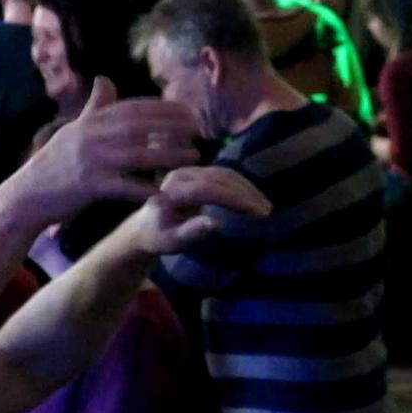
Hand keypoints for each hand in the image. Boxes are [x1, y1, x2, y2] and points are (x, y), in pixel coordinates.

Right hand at [8, 77, 202, 224]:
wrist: (29, 194)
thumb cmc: (56, 163)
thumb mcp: (74, 129)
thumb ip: (94, 106)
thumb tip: (105, 79)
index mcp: (92, 122)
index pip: (135, 109)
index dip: (165, 108)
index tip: (190, 111)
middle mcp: (92, 137)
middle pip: (141, 127)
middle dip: (174, 126)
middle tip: (201, 129)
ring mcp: (91, 161)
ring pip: (138, 155)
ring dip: (169, 155)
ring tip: (194, 155)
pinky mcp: (89, 186)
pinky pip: (124, 187)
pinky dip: (145, 188)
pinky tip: (166, 190)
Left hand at [113, 165, 270, 255]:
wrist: (146, 226)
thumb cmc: (158, 237)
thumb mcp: (171, 241)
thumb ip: (191, 232)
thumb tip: (216, 223)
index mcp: (171, 191)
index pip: (205, 189)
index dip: (231, 198)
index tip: (252, 211)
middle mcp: (181, 175)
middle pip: (219, 178)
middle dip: (245, 194)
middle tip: (265, 213)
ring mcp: (191, 171)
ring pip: (225, 174)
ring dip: (248, 189)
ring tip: (265, 207)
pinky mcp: (200, 172)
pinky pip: (225, 175)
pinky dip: (243, 186)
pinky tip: (255, 199)